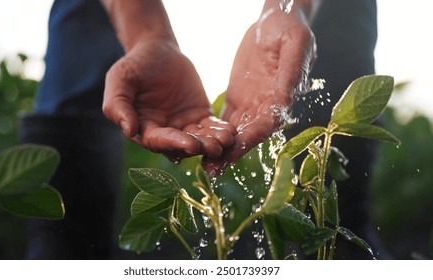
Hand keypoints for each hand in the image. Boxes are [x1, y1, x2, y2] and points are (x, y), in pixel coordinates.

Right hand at [102, 38, 235, 161]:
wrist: (157, 50)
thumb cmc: (134, 65)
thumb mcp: (120, 80)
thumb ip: (118, 105)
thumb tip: (128, 130)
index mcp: (144, 129)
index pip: (159, 141)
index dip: (174, 143)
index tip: (191, 144)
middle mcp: (165, 132)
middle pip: (182, 145)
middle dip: (199, 147)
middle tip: (214, 147)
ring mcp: (184, 126)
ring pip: (200, 139)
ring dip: (213, 142)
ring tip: (226, 140)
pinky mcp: (200, 116)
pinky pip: (212, 126)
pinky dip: (221, 130)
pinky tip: (231, 132)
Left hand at [203, 6, 315, 175]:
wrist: (275, 21)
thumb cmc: (289, 29)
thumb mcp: (294, 44)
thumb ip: (290, 72)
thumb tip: (285, 100)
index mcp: (282, 96)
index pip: (267, 123)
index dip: (252, 137)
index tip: (234, 150)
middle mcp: (267, 106)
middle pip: (249, 134)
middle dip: (232, 152)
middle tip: (213, 169)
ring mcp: (252, 104)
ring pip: (235, 132)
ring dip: (221, 149)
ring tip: (204, 166)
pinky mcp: (238, 99)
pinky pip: (225, 120)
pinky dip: (214, 134)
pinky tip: (199, 145)